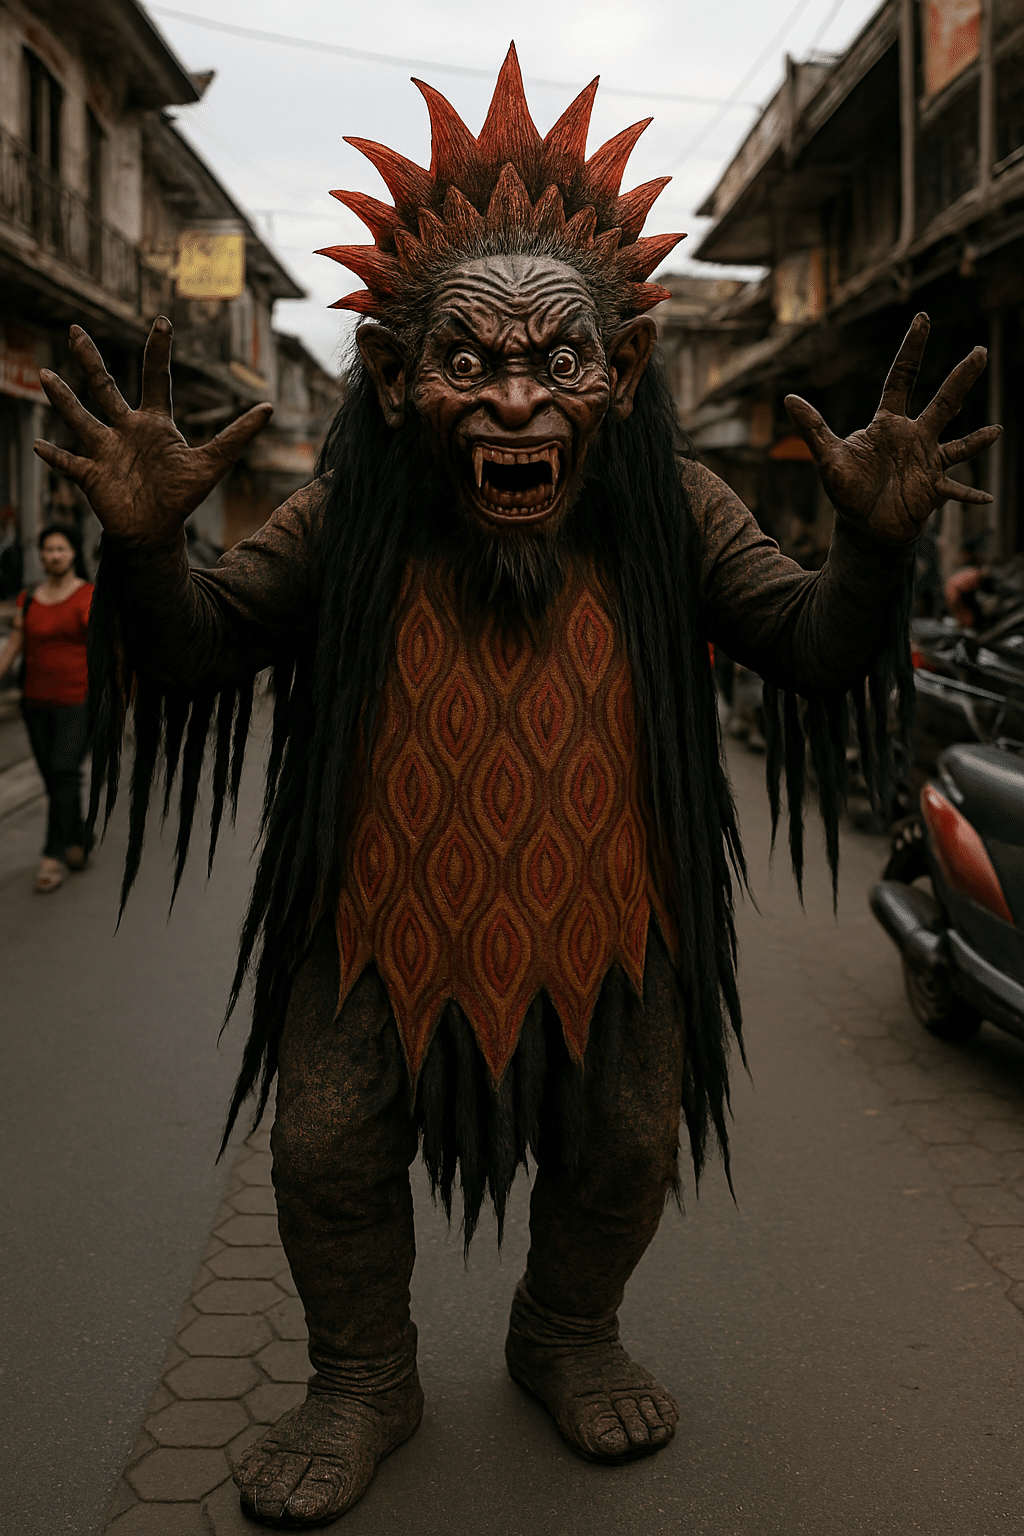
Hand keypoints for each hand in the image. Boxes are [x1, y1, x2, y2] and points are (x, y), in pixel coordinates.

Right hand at [33, 319, 271, 548]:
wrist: (157, 532)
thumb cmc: (181, 497)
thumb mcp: (213, 464)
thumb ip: (237, 436)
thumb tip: (269, 409)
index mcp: (154, 424)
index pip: (155, 379)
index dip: (158, 351)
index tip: (162, 321)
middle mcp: (125, 430)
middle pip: (104, 387)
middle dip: (89, 359)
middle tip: (75, 329)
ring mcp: (105, 450)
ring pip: (79, 417)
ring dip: (62, 398)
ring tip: (43, 373)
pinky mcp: (91, 475)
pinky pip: (67, 462)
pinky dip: (53, 456)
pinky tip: (36, 445)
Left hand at [784, 313, 1000, 544]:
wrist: (862, 525)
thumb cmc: (847, 489)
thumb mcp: (827, 458)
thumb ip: (813, 428)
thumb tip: (788, 398)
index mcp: (888, 423)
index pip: (902, 378)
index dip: (912, 349)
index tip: (922, 318)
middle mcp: (914, 437)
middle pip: (943, 402)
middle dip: (961, 378)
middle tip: (979, 352)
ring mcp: (927, 461)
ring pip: (959, 444)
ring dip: (979, 440)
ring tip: (999, 431)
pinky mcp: (933, 489)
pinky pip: (956, 490)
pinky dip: (970, 495)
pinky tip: (987, 499)